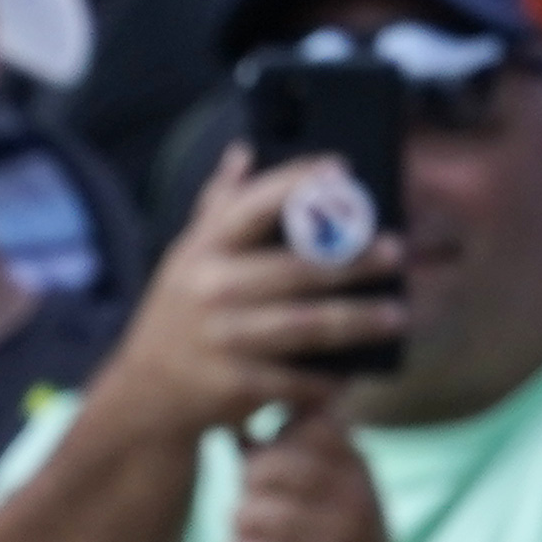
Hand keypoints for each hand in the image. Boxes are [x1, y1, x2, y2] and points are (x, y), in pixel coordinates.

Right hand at [88, 152, 408, 444]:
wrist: (144, 392)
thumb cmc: (182, 308)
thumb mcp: (189, 253)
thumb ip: (220, 205)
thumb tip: (244, 150)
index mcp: (206, 249)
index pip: (252, 206)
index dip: (297, 184)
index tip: (343, 169)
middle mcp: (211, 290)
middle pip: (295, 270)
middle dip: (351, 262)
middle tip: (397, 252)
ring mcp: (222, 340)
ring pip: (303, 326)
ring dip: (356, 320)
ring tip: (397, 314)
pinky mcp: (232, 386)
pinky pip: (291, 379)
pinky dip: (325, 379)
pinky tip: (355, 371)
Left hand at [221, 410, 420, 541]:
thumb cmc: (345, 539)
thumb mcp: (343, 487)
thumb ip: (305, 454)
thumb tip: (248, 422)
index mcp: (358, 468)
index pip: (309, 425)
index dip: (277, 438)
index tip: (274, 455)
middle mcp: (351, 497)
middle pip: (266, 466)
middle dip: (248, 485)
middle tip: (257, 503)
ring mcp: (333, 540)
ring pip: (248, 513)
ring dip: (240, 529)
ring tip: (255, 538)